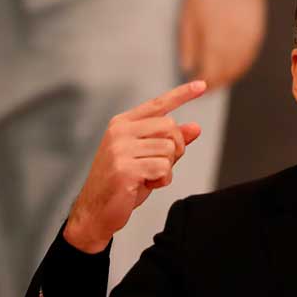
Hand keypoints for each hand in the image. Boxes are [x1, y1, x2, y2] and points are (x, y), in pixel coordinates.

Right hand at [64, 81, 206, 253]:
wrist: (95, 212)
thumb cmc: (123, 184)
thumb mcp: (148, 158)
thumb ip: (170, 142)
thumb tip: (195, 127)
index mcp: (123, 124)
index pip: (158, 104)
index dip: (182, 94)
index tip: (202, 84)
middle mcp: (120, 131)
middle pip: (170, 127)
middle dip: (175, 149)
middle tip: (160, 166)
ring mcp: (120, 148)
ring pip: (168, 149)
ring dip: (166, 168)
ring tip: (147, 177)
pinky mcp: (124, 167)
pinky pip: (163, 167)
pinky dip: (162, 180)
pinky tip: (145, 184)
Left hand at [179, 0, 265, 89]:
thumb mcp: (188, 15)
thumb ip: (188, 44)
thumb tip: (187, 67)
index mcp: (216, 40)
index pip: (211, 73)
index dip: (204, 84)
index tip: (196, 88)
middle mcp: (236, 43)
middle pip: (227, 74)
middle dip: (216, 83)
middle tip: (206, 88)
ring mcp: (250, 39)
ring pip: (240, 67)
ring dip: (229, 76)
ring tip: (218, 79)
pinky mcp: (258, 32)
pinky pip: (250, 56)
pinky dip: (241, 65)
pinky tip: (233, 65)